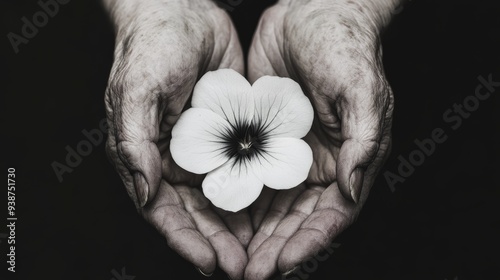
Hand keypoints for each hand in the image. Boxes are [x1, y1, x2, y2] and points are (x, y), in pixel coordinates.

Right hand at [103, 0, 249, 277]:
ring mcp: (203, 148)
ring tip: (259, 251)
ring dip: (237, 227)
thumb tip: (146, 193)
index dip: (186, 239)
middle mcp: (173, 159)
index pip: (164, 211)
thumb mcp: (136, 92)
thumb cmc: (151, 46)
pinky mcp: (229, 133)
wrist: (181, 10)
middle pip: (196, 213)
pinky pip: (242, 169)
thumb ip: (134, 145)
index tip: (211, 262)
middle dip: (218, 242)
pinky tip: (270, 212)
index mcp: (145, 156)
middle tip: (244, 267)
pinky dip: (253, 193)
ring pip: (221, 198)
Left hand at [245, 0, 396, 277]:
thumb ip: (363, 143)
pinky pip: (248, 174)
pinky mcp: (261, 136)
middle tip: (248, 272)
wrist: (311, 10)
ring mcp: (288, 152)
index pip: (330, 215)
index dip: (308, 243)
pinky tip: (219, 217)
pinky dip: (237, 199)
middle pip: (296, 218)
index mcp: (349, 159)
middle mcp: (318, 163)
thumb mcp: (361, 90)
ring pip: (270, 204)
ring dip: (253, 233)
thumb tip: (351, 190)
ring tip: (231, 257)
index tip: (282, 265)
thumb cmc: (344, 46)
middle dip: (274, 248)